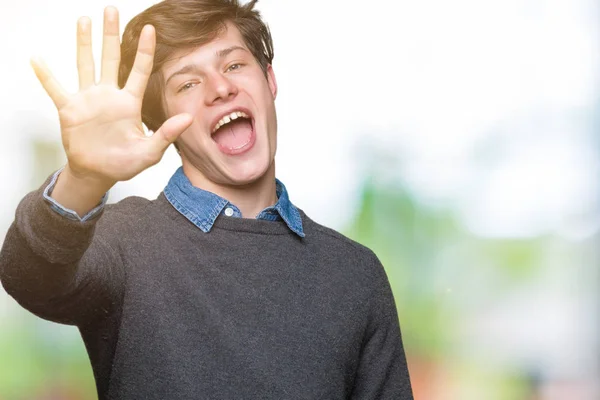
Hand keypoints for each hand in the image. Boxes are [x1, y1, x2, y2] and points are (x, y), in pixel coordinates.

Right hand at [31, 6, 192, 188]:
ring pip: (86, 65)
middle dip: (111, 35)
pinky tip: (37, 59)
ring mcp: (88, 100)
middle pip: (110, 58)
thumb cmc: (124, 164)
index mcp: (129, 103)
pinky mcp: (69, 110)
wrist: (98, 174)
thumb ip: (166, 135)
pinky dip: (46, 75)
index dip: (144, 51)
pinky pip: (55, 89)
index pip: (138, 71)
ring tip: (84, 20)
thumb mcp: (149, 152)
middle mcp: (109, 96)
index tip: (150, 29)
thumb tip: (187, 119)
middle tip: (112, 10)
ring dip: (83, 43)